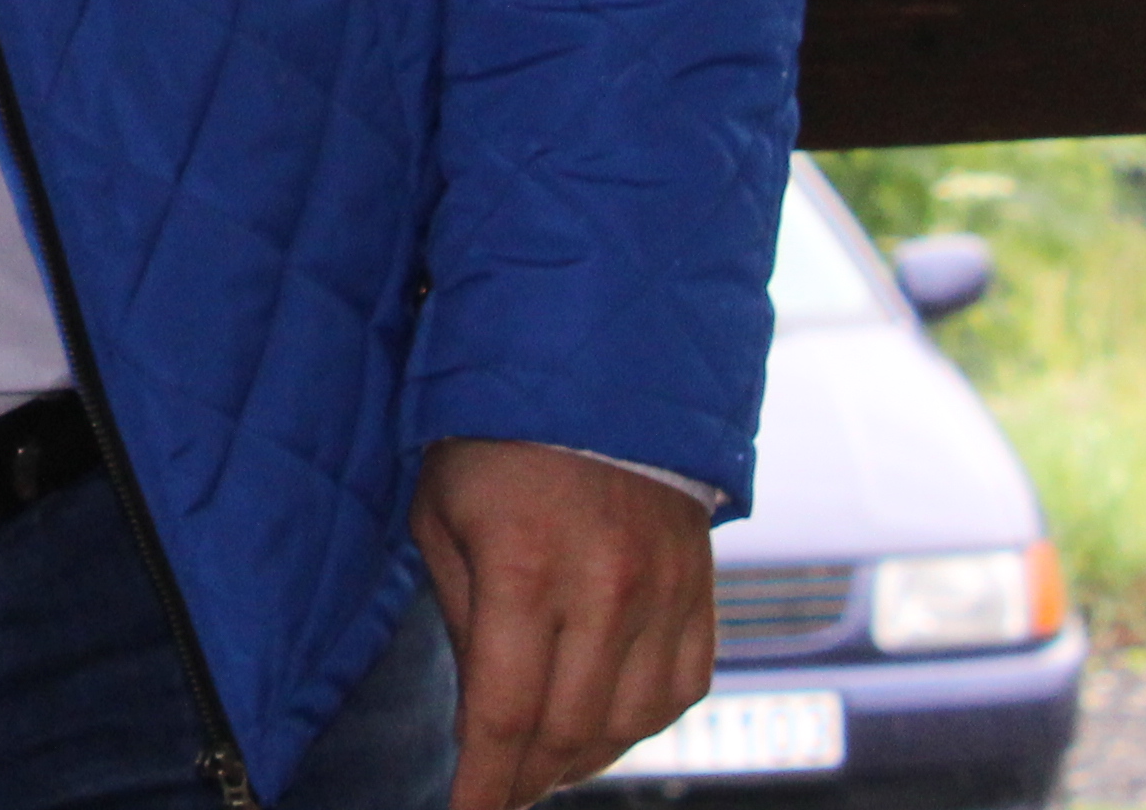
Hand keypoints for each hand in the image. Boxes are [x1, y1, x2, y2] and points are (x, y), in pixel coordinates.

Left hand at [416, 438, 718, 809]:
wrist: (601, 377)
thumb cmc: (495, 444)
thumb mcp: (443, 517)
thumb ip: (463, 619)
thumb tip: (480, 713)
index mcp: (525, 570)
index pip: (505, 713)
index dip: (484, 782)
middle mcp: (606, 592)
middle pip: (568, 731)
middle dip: (526, 778)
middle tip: (497, 793)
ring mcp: (664, 597)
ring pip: (629, 724)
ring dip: (582, 760)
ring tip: (540, 768)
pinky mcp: (702, 596)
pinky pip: (678, 692)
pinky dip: (638, 725)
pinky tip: (600, 729)